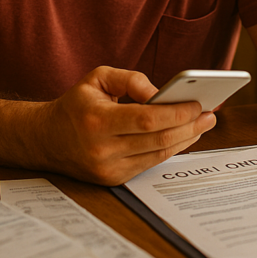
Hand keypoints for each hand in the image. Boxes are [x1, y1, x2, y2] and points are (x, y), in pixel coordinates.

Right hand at [37, 67, 215, 184]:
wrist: (46, 140)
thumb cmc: (76, 105)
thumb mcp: (97, 78)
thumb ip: (131, 79)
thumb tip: (161, 93)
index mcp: (96, 121)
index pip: (147, 119)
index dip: (177, 113)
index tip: (198, 104)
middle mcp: (102, 149)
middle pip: (159, 140)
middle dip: (190, 127)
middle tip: (210, 114)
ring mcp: (109, 169)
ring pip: (159, 155)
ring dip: (186, 139)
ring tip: (203, 124)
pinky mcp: (114, 179)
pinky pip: (151, 163)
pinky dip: (170, 149)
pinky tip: (184, 136)